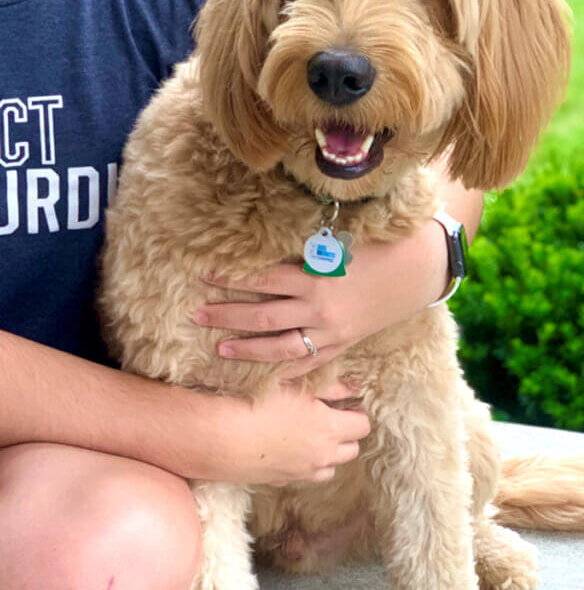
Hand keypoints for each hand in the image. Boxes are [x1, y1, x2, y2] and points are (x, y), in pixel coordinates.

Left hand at [192, 160, 482, 375]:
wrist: (417, 270)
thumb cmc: (376, 245)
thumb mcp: (337, 239)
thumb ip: (303, 246)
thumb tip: (265, 237)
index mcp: (315, 276)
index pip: (261, 278)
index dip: (230, 277)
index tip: (203, 273)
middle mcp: (318, 308)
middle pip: (262, 316)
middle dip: (226, 315)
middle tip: (195, 313)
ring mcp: (330, 332)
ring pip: (279, 346)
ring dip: (246, 348)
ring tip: (218, 347)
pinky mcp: (342, 345)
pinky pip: (309, 363)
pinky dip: (286, 370)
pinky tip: (264, 376)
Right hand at [211, 377, 370, 485]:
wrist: (219, 436)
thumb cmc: (257, 401)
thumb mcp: (294, 384)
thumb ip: (329, 387)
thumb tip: (352, 388)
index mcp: (329, 429)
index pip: (362, 425)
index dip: (355, 412)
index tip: (344, 402)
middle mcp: (321, 456)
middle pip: (351, 450)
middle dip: (345, 433)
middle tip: (328, 414)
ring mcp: (302, 473)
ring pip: (330, 467)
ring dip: (327, 452)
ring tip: (309, 432)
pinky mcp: (282, 481)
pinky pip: (305, 475)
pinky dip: (305, 463)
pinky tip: (287, 445)